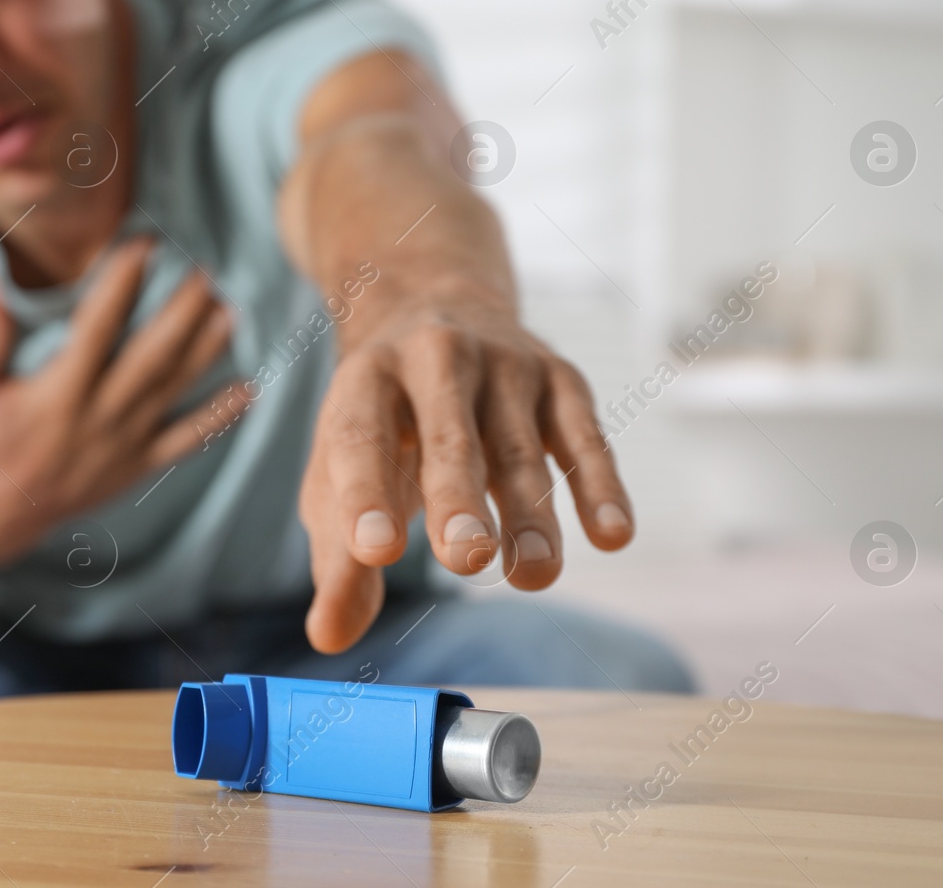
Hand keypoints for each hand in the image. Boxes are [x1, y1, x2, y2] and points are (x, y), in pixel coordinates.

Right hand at [0, 238, 241, 565]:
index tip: (144, 245)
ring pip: (174, 389)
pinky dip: (219, 417)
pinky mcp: (138, 466)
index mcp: (57, 394)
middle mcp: (98, 416)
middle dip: (182, 311)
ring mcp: (124, 443)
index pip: (98, 326)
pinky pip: (186, 440)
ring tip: (230, 311)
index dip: (123, 282)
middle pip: (152, 355)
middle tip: (204, 272)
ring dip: (206, 350)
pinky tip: (247, 390)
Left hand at [297, 287, 633, 652]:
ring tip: (536, 578)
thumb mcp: (341, 473)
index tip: (373, 553)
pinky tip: (612, 535)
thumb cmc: (382, 421)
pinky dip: (599, 485)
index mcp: (365, 380)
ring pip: (519, 446)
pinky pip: (584, 436)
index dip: (364, 494)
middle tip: (466, 560)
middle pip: (449, 436)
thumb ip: (338, 557)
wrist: (435, 306)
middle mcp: (434, 358)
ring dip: (531, 513)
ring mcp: (504, 363)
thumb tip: (329, 636)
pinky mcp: (560, 378)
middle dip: (458, 497)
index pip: (360, 439)